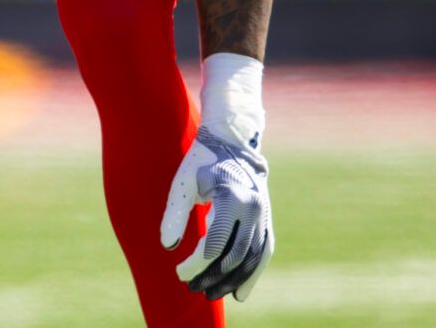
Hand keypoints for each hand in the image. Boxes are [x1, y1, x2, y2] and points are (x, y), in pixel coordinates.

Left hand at [160, 124, 272, 300]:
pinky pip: (263, 253)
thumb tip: (168, 246)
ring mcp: (263, 216)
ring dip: (232, 281)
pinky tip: (239, 292)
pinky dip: (252, 274)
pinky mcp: (267, 220)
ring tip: (211, 294)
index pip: (214, 244)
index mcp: (231, 198)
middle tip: (192, 288)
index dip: (196, 264)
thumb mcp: (184, 182)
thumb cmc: (202, 161)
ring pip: (251, 259)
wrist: (232, 142)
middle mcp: (253, 210)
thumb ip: (175, 214)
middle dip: (212, 276)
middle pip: (233, 256)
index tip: (180, 273)